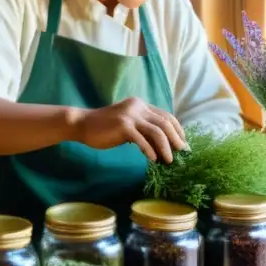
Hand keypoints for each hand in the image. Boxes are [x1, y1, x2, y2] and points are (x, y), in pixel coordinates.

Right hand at [72, 97, 187, 162]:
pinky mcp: (123, 126)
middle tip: (182, 152)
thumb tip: (161, 144)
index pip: (165, 115)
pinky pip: (142, 140)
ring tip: (169, 160)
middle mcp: (138, 107)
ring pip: (157, 131)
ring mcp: (130, 116)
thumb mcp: (127, 124)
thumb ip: (142, 128)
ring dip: (166, 147)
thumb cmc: (105, 128)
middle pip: (165, 123)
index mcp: (140, 105)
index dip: (177, 129)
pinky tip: (153, 159)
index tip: (182, 142)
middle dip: (176, 139)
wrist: (82, 124)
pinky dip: (149, 150)